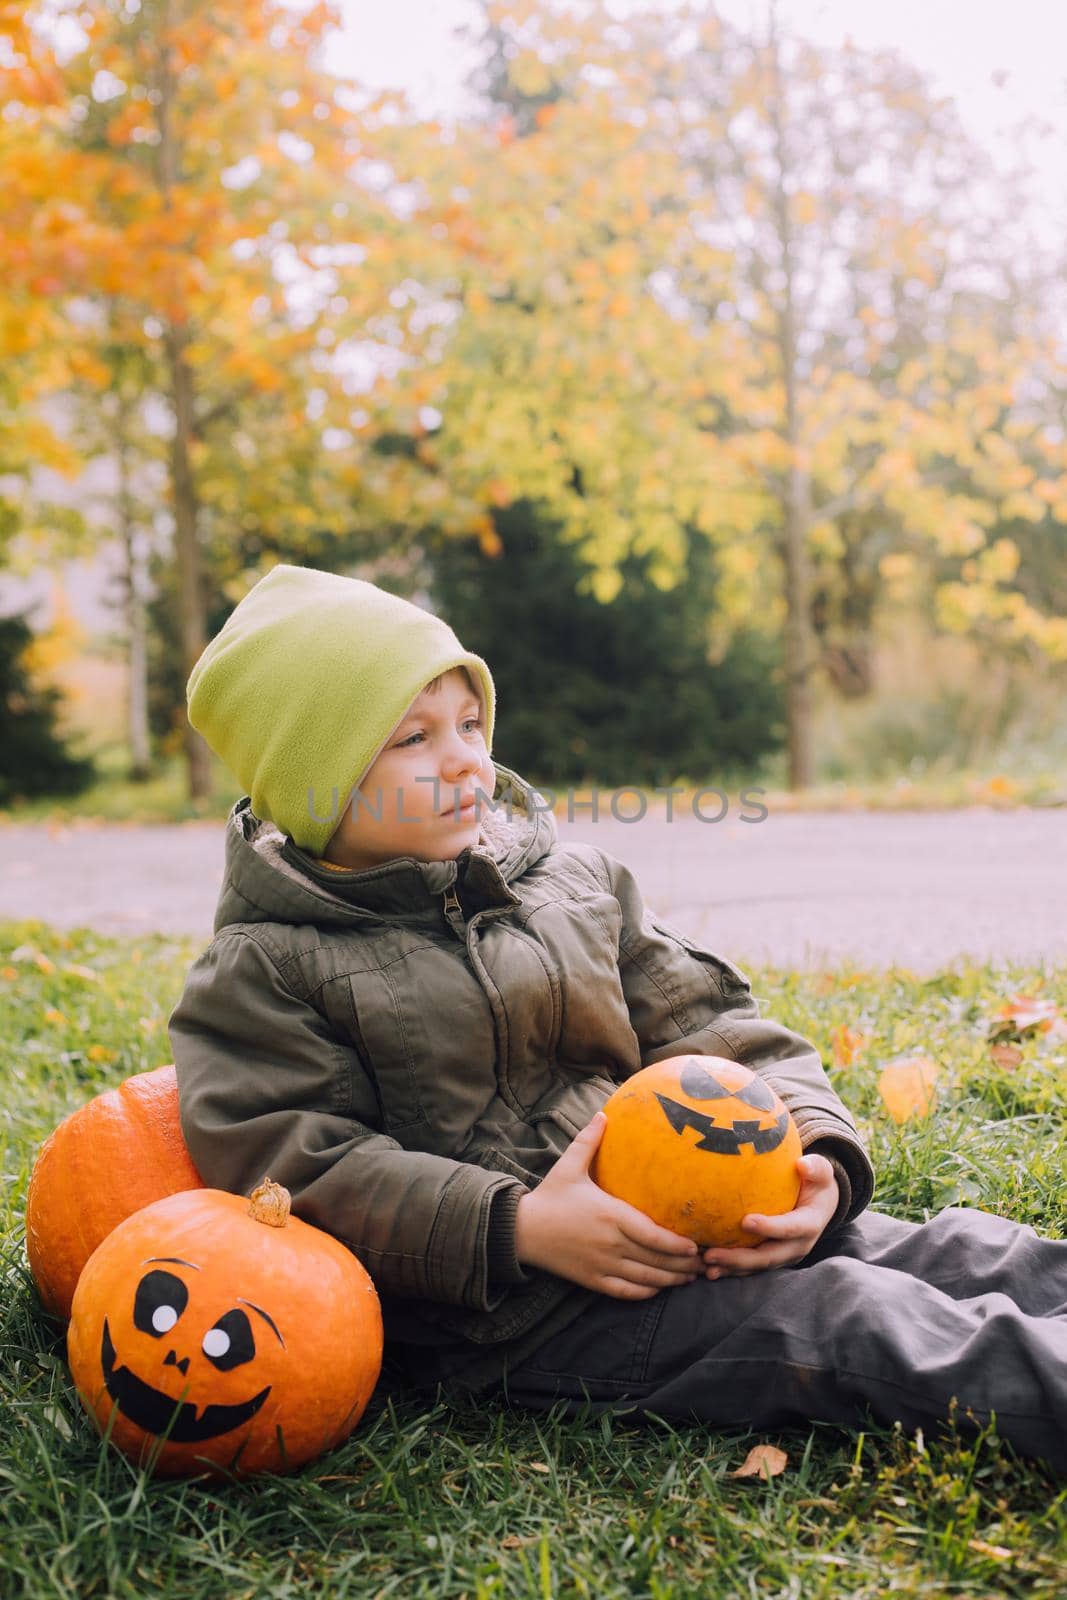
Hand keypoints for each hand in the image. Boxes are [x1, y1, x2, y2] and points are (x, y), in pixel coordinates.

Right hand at [515, 1111, 700, 1299]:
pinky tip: (657, 1289)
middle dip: (683, 1266)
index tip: (695, 1246)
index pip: (653, 1236)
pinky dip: (645, 1293)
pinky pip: (625, 1292)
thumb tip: (602, 1114)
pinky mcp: (592, 1280)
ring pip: (645, 1279)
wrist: (521, 1230)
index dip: (677, 1246)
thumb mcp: (569, 1165)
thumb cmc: (550, 1196)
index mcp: (610, 1215)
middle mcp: (610, 1244)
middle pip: (656, 1261)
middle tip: (704, 1264)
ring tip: (689, 1278)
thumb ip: (589, 1141)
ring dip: (670, 1281)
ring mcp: (601, 1265)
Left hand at [700, 1153, 838, 1278]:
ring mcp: (783, 1256)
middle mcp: (797, 1246)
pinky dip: (729, 1268)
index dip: (769, 1228)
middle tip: (712, 1254)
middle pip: (767, 1257)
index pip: (789, 1229)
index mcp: (809, 1225)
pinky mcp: (771, 1258)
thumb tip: (803, 1164)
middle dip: (739, 1259)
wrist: (820, 1204)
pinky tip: (706, 1266)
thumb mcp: (820, 1171)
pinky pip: (749, 1266)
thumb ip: (815, 1168)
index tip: (745, 1221)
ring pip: (755, 1266)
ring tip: (706, 1266)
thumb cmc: (815, 1181)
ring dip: (730, 1268)